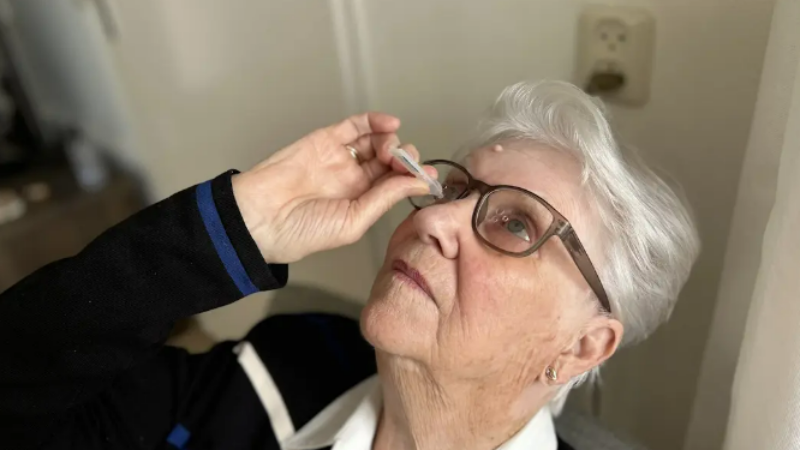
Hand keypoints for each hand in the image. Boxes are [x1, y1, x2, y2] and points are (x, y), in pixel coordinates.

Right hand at [232, 112, 431, 263]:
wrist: (260, 216)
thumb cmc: (303, 230)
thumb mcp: (354, 221)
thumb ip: (386, 198)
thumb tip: (421, 183)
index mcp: (363, 203)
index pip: (397, 185)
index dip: (414, 178)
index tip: (427, 177)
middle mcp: (355, 180)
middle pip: (391, 161)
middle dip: (404, 159)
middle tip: (402, 164)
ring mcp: (341, 158)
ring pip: (377, 141)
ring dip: (391, 142)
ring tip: (389, 152)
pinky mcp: (326, 139)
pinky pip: (355, 126)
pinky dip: (375, 121)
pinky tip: (390, 124)